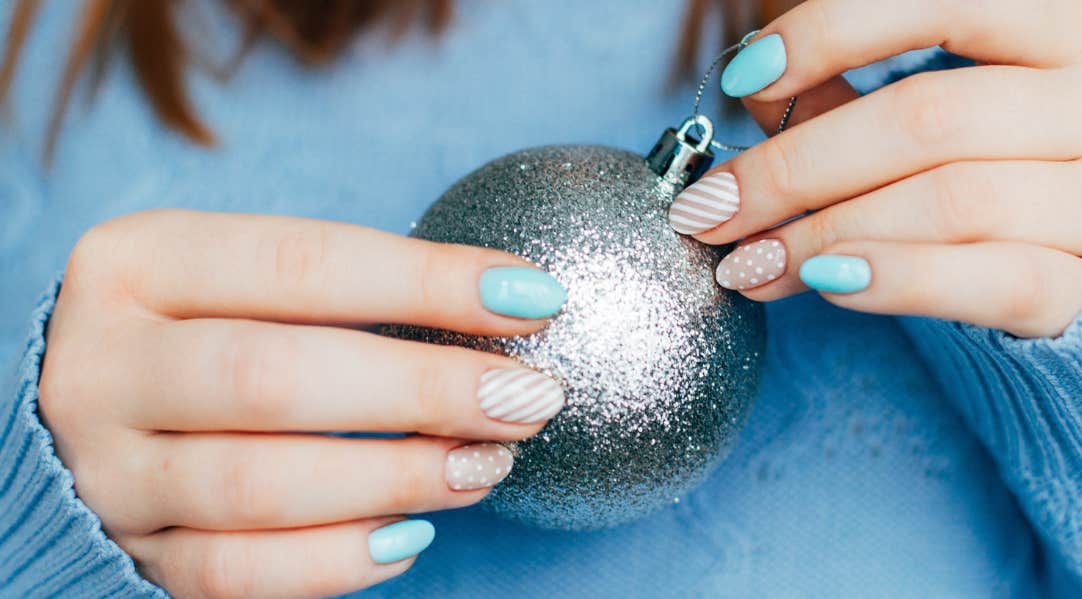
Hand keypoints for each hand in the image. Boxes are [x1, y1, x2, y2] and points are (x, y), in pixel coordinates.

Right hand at [38, 210, 566, 597]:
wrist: (90, 418)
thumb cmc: (205, 330)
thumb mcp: (248, 282)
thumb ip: (351, 294)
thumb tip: (513, 307)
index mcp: (137, 263)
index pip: (302, 265)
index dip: (428, 282)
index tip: (534, 297)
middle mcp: (102, 364)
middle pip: (275, 378)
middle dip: (423, 390)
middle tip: (526, 396)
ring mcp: (107, 469)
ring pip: (260, 486)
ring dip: (398, 478)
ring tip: (487, 464)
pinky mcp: (132, 550)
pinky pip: (240, 574)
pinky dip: (340, 559)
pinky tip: (413, 534)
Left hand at [669, 0, 1081, 337]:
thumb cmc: (1001, 173)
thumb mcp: (939, 113)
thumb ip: (855, 97)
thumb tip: (751, 94)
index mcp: (1068, 29)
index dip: (831, 33)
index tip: (745, 78)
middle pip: (928, 118)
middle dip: (795, 166)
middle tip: (711, 206)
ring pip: (952, 202)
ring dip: (823, 234)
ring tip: (747, 262)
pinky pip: (992, 281)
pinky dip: (895, 280)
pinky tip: (825, 282)